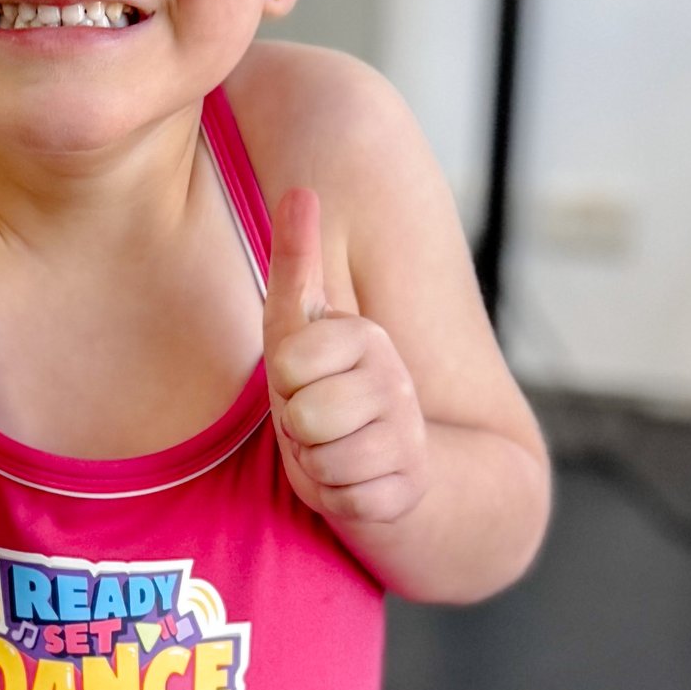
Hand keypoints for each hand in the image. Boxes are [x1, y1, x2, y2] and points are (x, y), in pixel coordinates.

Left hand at [262, 188, 427, 526]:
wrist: (399, 476)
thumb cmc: (329, 397)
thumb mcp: (299, 332)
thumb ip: (296, 264)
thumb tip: (304, 189)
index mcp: (365, 336)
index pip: (288, 360)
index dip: (283, 383)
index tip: (304, 384)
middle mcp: (394, 380)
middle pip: (301, 414)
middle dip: (296, 430)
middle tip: (317, 427)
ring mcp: (406, 435)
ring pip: (321, 459)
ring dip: (315, 466)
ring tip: (334, 453)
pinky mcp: (406, 489)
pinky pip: (341, 500)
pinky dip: (337, 500)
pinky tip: (356, 484)